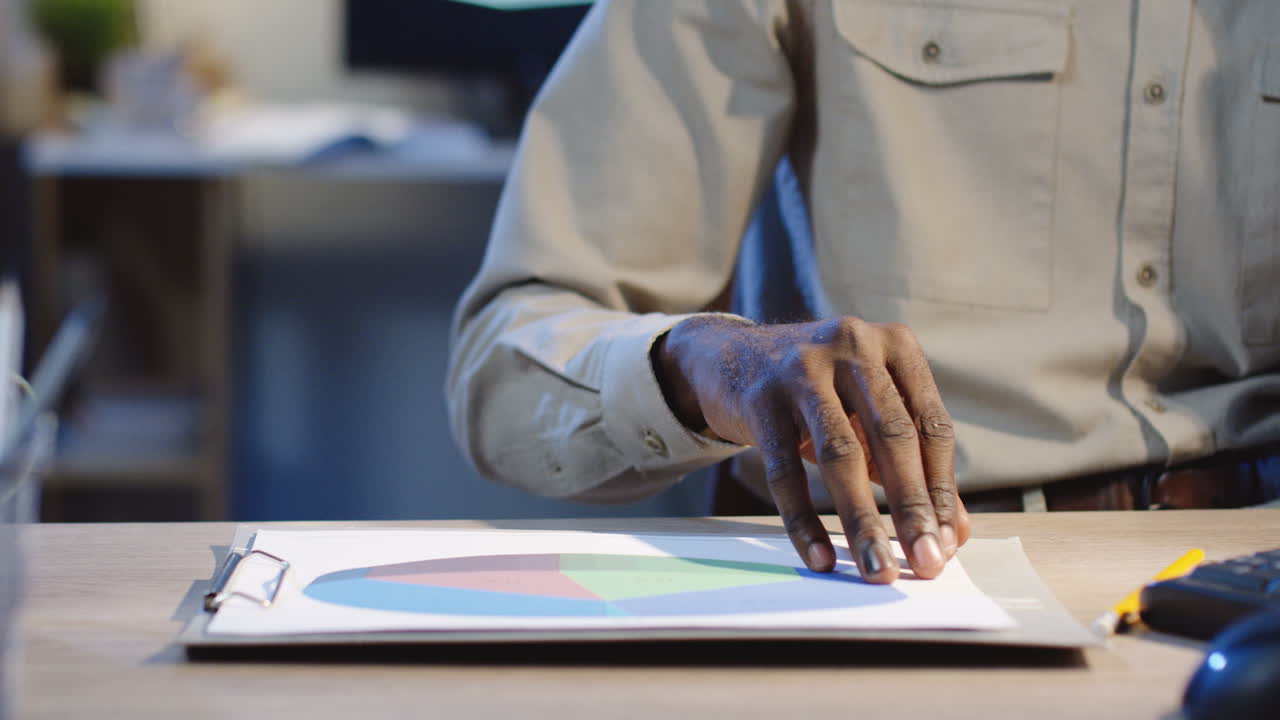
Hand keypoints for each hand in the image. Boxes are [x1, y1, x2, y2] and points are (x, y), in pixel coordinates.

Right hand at [654, 315, 969, 582]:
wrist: (729, 356)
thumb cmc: (818, 390)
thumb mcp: (868, 410)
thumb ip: (912, 462)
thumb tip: (952, 533)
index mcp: (895, 344)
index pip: (930, 425)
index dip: (941, 488)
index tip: (946, 543)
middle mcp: (852, 347)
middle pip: (892, 438)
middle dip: (912, 507)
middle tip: (926, 563)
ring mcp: (802, 370)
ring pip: (841, 455)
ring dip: (863, 520)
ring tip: (879, 568)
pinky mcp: (760, 399)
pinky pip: (786, 471)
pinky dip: (804, 520)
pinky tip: (820, 557)